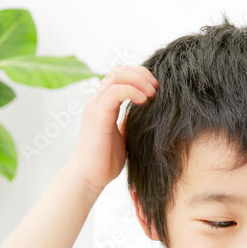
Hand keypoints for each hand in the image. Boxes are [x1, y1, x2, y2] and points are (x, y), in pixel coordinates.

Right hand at [68, 65, 156, 193]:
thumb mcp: (124, 136)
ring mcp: (96, 105)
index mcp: (104, 104)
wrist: (90, 176)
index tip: (156, 88)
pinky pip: (115, 91)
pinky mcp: (97, 114)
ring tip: (152, 92)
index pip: (120, 76)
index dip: (139, 76)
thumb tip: (145, 114)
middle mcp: (98, 101)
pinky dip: (132, 91)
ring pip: (116, 76)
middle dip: (141, 73)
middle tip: (156, 87)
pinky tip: (144, 101)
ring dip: (138, 80)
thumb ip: (129, 121)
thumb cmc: (106, 160)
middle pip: (118, 71)